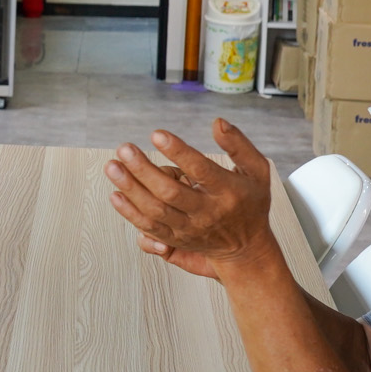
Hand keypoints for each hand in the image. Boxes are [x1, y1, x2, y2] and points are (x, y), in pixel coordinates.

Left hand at [104, 119, 280, 279]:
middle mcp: (207, 212)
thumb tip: (217, 122)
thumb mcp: (257, 170)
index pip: (200, 169)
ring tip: (113, 167)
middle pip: (170, 192)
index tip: (157, 135)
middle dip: (144, 170)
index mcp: (227, 191)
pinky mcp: (176, 240)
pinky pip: (149, 227)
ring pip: (155, 211)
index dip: (177, 151)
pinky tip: (115, 194)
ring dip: (131, 189)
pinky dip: (130, 213)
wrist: (247, 248)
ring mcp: (189, 228)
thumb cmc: (251, 203)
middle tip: (124, 149)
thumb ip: (239, 145)